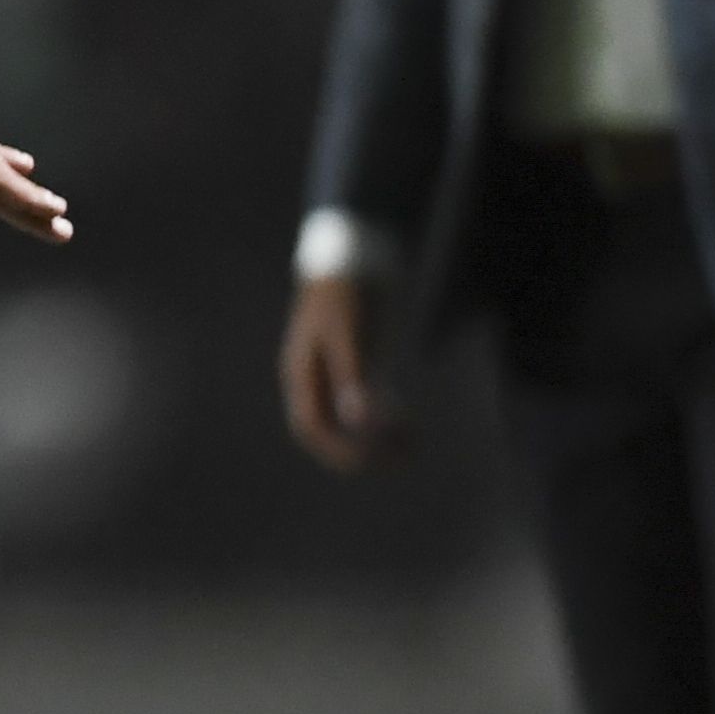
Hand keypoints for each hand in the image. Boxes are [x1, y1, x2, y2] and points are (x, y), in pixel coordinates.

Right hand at [281, 272, 397, 471]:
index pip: (311, 425)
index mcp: (302, 372)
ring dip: (378, 439)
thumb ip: (352, 375)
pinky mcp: (359, 363)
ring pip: (351, 420)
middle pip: (329, 430)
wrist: (353, 253)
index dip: (337, 448)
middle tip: (399, 460)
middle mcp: (316, 377)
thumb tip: (360, 421)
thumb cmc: (343, 289)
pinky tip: (410, 424)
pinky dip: (387, 418)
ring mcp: (336, 372)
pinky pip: (368, 403)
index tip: (371, 458)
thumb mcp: (348, 331)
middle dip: (360, 450)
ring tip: (412, 447)